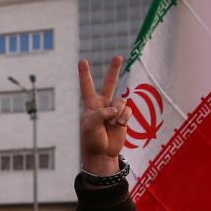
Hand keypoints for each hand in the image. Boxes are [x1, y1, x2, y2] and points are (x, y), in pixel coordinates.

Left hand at [78, 56, 132, 174]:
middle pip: (110, 83)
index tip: (82, 60)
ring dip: (117, 112)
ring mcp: (114, 110)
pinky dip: (124, 117)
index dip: (85, 74)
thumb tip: (115, 108)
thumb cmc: (91, 140)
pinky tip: (119, 125)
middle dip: (114, 70)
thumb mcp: (90, 126)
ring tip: (111, 123)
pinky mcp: (124, 117)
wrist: (103, 154)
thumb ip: (100, 113)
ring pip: (121, 100)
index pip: (87, 86)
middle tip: (118, 57)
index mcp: (90, 105)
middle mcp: (103, 104)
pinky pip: (128, 110)